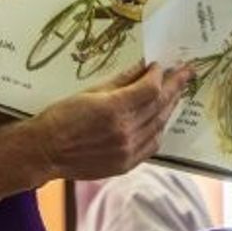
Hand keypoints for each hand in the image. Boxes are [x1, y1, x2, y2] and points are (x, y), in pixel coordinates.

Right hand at [33, 62, 192, 178]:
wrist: (45, 151)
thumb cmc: (60, 117)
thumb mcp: (89, 92)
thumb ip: (119, 82)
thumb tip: (140, 69)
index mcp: (114, 109)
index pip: (151, 88)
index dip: (159, 75)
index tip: (159, 66)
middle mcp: (126, 131)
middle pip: (160, 105)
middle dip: (175, 86)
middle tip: (186, 73)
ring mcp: (127, 150)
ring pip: (159, 125)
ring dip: (169, 108)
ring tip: (175, 94)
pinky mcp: (126, 164)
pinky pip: (152, 145)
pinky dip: (159, 130)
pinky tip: (160, 120)